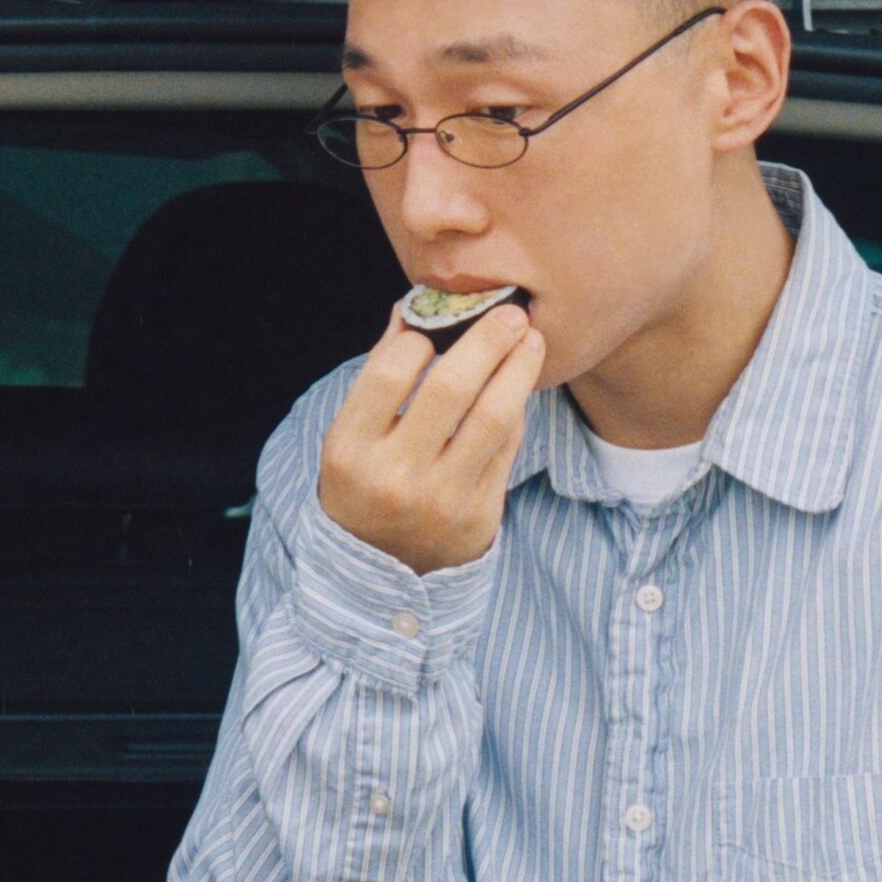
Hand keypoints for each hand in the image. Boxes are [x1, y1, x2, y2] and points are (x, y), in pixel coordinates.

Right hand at [317, 302, 544, 575]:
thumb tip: (414, 308)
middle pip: (450, 387)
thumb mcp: (352, 438)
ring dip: (518, 368)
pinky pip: (508, 447)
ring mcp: (440, 499)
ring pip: (493, 417)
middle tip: (511, 312)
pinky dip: (517, 409)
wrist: (381, 573)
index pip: (391, 370)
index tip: (441, 323)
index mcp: (350, 450)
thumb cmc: (364, 485)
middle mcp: (394, 477)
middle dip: (487, 339)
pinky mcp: (479, 515)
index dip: (422, 336)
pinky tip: (521, 385)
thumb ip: (379, 376)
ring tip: (531, 339)